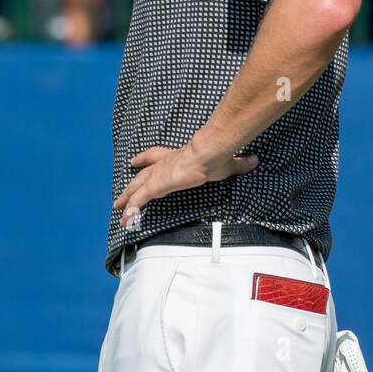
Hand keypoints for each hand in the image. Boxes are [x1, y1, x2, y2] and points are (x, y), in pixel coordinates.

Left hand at [113, 143, 258, 227]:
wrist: (209, 151)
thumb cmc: (216, 154)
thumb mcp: (229, 162)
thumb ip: (240, 162)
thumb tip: (255, 160)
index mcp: (177, 156)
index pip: (156, 156)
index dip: (145, 159)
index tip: (135, 161)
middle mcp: (164, 164)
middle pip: (141, 174)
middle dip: (131, 184)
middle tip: (121, 193)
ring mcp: (158, 175)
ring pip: (135, 188)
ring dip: (126, 198)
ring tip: (117, 208)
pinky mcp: (156, 185)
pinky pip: (138, 201)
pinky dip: (131, 210)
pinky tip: (125, 220)